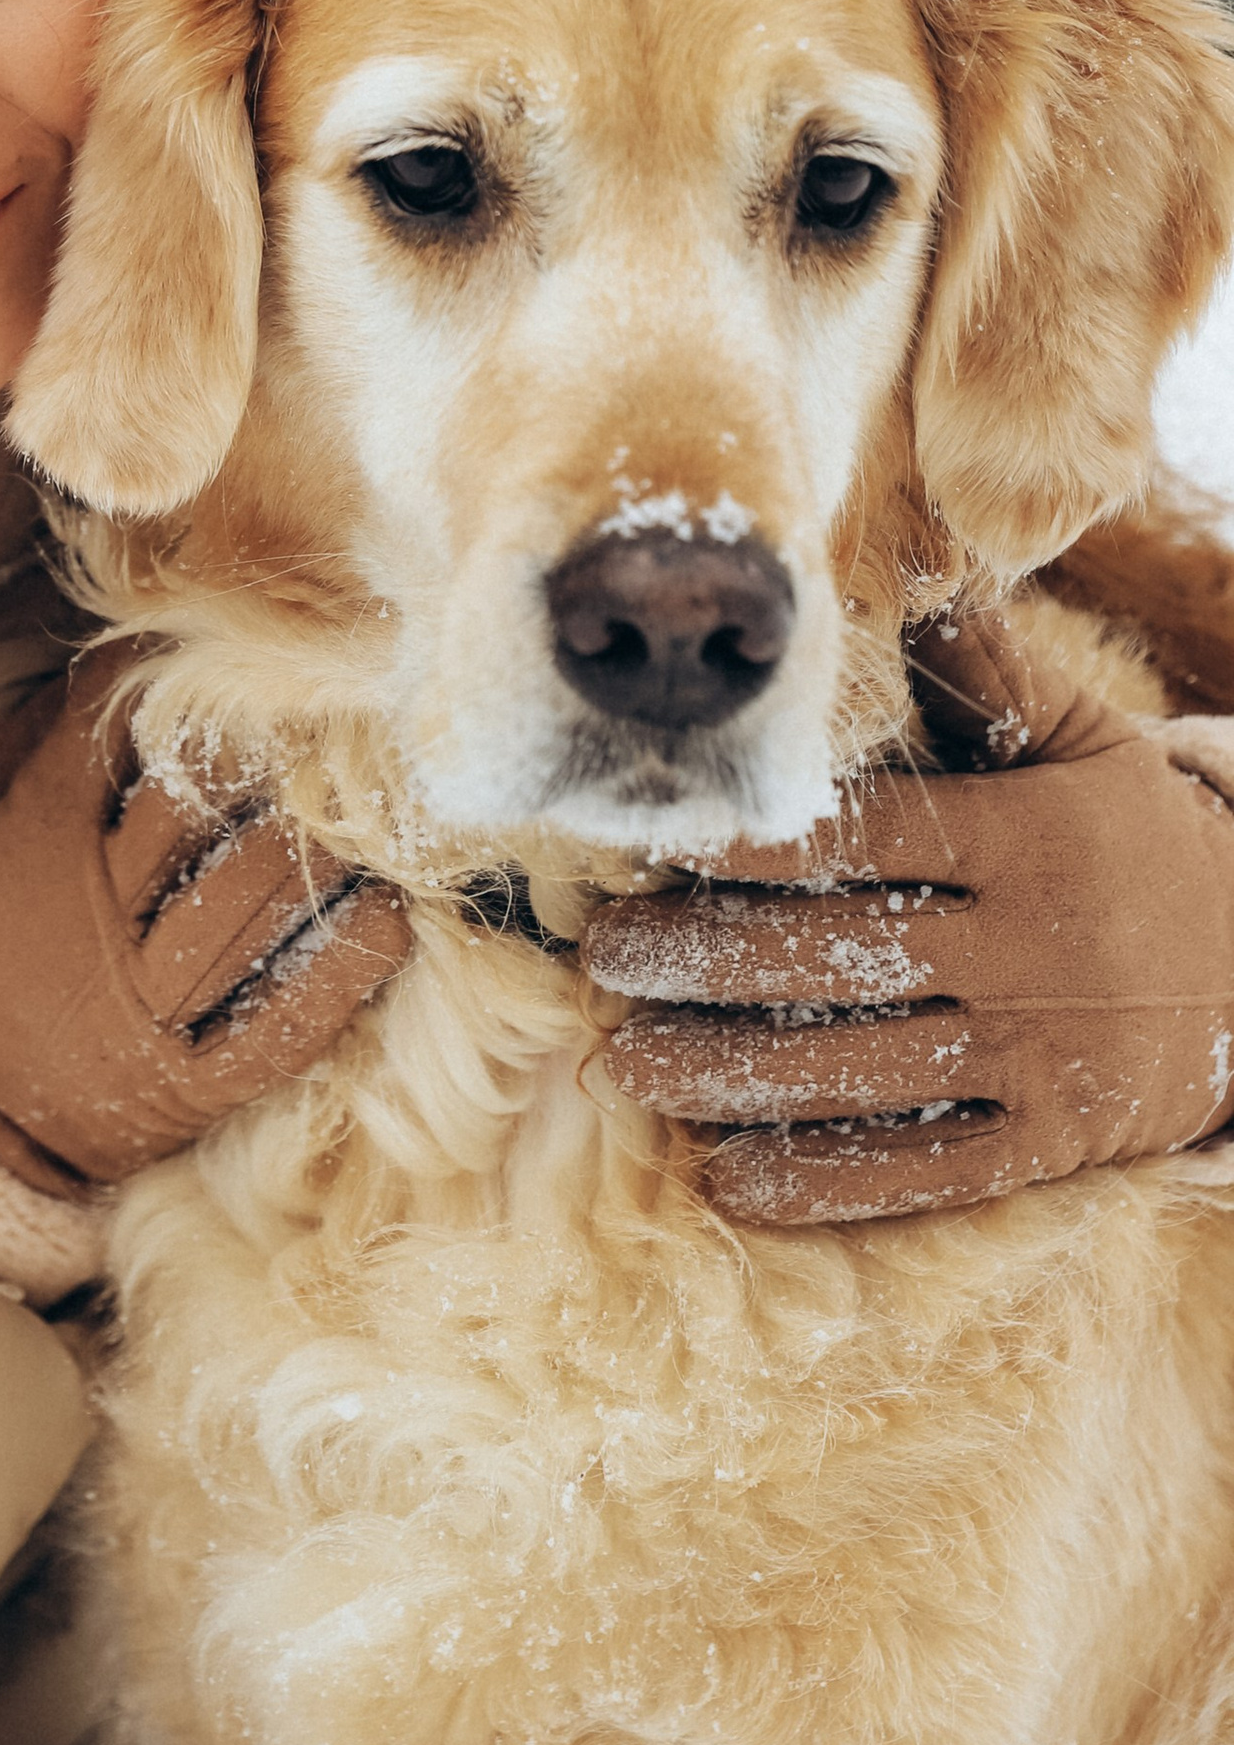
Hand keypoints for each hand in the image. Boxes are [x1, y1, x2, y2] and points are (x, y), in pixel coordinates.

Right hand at [0, 646, 412, 1194]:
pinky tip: (390, 916)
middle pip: (197, 809)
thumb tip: (107, 669)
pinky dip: (342, 972)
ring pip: (249, 903)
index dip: (166, 677)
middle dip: (255, 749)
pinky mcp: (196, 1081)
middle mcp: (100, 918)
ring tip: (365, 796)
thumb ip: (7, 745)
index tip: (214, 647)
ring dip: (313, 845)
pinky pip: (282, 1024)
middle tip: (311, 706)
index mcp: (33, 841)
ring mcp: (153, 1006)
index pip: (110, 730)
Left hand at [584, 611, 1233, 1222]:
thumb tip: (915, 565)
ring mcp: (1040, 1054)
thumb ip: (989, 673)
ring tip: (629, 1064)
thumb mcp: (1087, 745)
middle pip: (847, 958)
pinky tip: (733, 1178)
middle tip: (603, 960)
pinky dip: (830, 1179)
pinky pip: (929, 1168)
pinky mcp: (1051, 1142)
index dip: (762, 845)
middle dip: (711, 961)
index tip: (661, 844)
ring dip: (738, 1075)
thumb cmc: (1142, 841)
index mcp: (1025, 842)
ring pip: (867, 1070)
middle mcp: (1028, 951)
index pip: (874, 840)